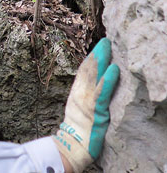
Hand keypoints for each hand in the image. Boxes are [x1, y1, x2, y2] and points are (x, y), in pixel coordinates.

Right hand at [53, 38, 119, 172]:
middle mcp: (79, 94)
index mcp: (76, 93)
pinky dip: (108, 80)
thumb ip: (85, 96)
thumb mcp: (78, 109)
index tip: (98, 46)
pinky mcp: (95, 111)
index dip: (90, 58)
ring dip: (102, 61)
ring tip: (108, 47)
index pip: (83, 72)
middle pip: (87, 70)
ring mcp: (87, 101)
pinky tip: (114, 69)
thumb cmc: (77, 130)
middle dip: (96, 54)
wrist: (72, 146)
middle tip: (105, 41)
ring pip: (94, 77)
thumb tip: (93, 85)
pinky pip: (102, 93)